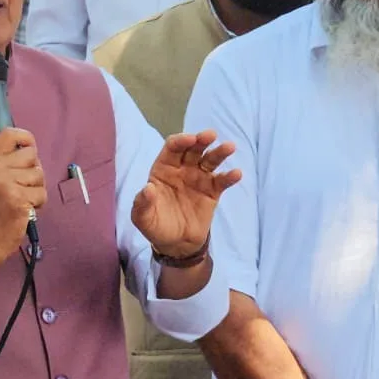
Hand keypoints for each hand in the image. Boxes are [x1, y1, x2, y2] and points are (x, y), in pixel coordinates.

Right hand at [0, 127, 45, 278]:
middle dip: (34, 171)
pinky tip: (25, 209)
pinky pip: (42, 192)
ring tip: (22, 199)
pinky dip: (38, 203)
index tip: (29, 149)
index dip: (26, 138)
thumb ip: (8, 161)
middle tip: (22, 186)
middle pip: (32, 154)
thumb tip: (31, 147)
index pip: (10, 133)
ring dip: (37, 189)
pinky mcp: (17, 198)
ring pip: (39, 174)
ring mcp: (5, 182)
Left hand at [131, 130, 240, 258]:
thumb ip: (142, 203)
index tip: (190, 140)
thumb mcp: (142, 218)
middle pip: (193, 149)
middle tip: (210, 135)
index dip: (180, 141)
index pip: (172, 148)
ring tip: (230, 147)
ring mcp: (198, 179)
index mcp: (163, 169)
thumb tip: (148, 189)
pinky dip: (229, 176)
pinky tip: (236, 173)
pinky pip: (222, 181)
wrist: (175, 244)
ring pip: (210, 160)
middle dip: (201, 140)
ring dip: (219, 152)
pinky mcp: (212, 191)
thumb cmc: (155, 226)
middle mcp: (182, 169)